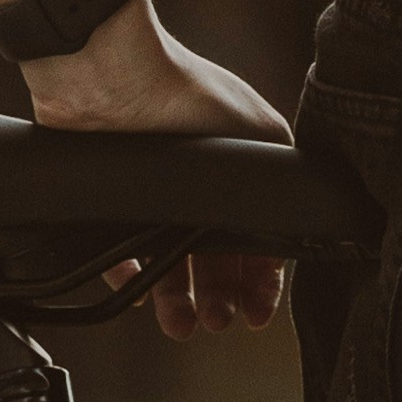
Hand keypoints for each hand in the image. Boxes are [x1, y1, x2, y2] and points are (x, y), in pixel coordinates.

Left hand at [27, 0, 293, 340]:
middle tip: (217, 320)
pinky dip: (125, 274)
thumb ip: (280, 179)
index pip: (258, 237)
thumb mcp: (260, 134)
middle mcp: (197, 184)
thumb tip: (292, 222)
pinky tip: (136, 288)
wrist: (113, 78)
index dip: (261, 280)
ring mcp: (152, 192)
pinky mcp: (109, 197)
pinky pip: (115, 250)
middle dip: (219, 297)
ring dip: (176, 299)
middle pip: (212, 258)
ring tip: (179, 323)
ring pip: (166, 262)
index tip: (257, 314)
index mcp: (239, 169)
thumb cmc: (190, 93)